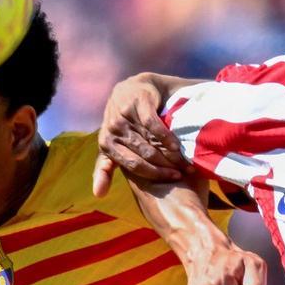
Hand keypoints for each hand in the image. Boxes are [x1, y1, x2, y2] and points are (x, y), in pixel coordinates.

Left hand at [93, 73, 189, 196]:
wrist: (133, 89)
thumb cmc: (123, 124)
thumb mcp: (112, 145)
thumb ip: (105, 169)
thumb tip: (98, 195)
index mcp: (106, 144)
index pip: (133, 166)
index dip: (154, 174)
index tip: (173, 180)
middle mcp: (113, 130)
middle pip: (144, 155)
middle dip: (166, 166)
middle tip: (184, 173)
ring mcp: (124, 115)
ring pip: (150, 142)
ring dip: (170, 154)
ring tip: (186, 162)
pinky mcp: (138, 103)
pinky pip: (153, 125)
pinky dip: (167, 137)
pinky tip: (178, 145)